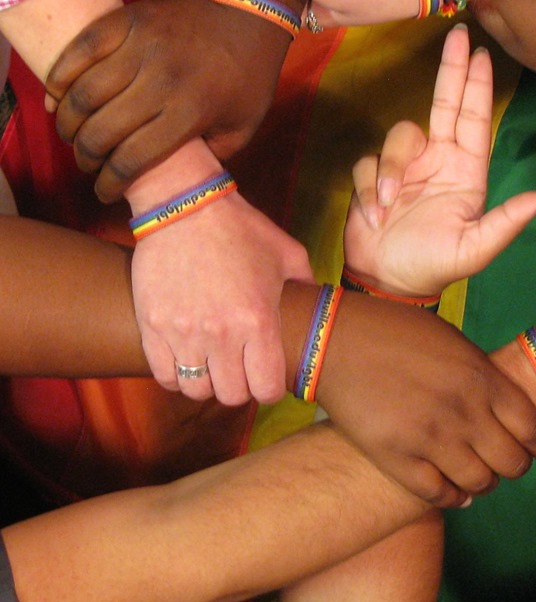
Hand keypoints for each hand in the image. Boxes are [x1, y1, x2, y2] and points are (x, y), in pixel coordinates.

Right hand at [44, 0, 291, 201]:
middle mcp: (163, 80)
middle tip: (87, 164)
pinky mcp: (129, 19)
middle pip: (101, 131)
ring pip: (83, 94)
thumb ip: (210, 157)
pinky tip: (58, 99)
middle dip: (86, 158)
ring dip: (69, 123)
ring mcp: (143, 45)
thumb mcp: (243, 127)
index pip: (133, 159)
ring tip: (72, 135)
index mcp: (192, 112)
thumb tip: (174, 181)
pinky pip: (79, 50)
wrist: (252, 14)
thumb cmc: (248, 77)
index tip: (104, 193)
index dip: (111, 184)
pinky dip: (60, 77)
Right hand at [132, 190, 312, 404]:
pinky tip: (186, 360)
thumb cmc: (242, 229)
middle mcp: (221, 335)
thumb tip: (317, 304)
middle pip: (230, 395)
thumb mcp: (288, 253)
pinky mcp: (152, 327)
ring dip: (208, 383)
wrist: (186, 206)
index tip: (266, 378)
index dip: (269, 389)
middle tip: (240, 369)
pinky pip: (164, 376)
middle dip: (239, 387)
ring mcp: (183, 333)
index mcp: (259, 321)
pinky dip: (177, 376)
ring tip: (213, 364)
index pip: (265, 389)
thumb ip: (307, 283)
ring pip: (196, 390)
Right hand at [320, 292, 535, 507]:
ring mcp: (430, 438)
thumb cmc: (396, 331)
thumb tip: (504, 408)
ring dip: (484, 483)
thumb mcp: (453, 341)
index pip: (534, 429)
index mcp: (481, 377)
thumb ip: (481, 376)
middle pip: (513, 462)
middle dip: (516, 466)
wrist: (337, 340)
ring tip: (479, 476)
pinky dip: (452, 496)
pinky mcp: (397, 458)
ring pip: (479, 483)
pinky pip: (438, 494)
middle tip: (507, 463)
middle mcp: (463, 411)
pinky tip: (452, 489)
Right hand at [343, 24, 535, 295]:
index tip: (480, 53)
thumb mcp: (476, 248)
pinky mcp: (374, 177)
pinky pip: (369, 161)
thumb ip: (508, 221)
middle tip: (457, 34)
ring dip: (392, 167)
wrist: (388, 284)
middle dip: (451, 70)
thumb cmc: (435, 265)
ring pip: (399, 136)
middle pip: (444, 104)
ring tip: (389, 204)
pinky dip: (369, 186)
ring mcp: (406, 167)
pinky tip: (375, 214)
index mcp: (467, 173)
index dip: (476, 86)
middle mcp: (439, 161)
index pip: (474, 120)